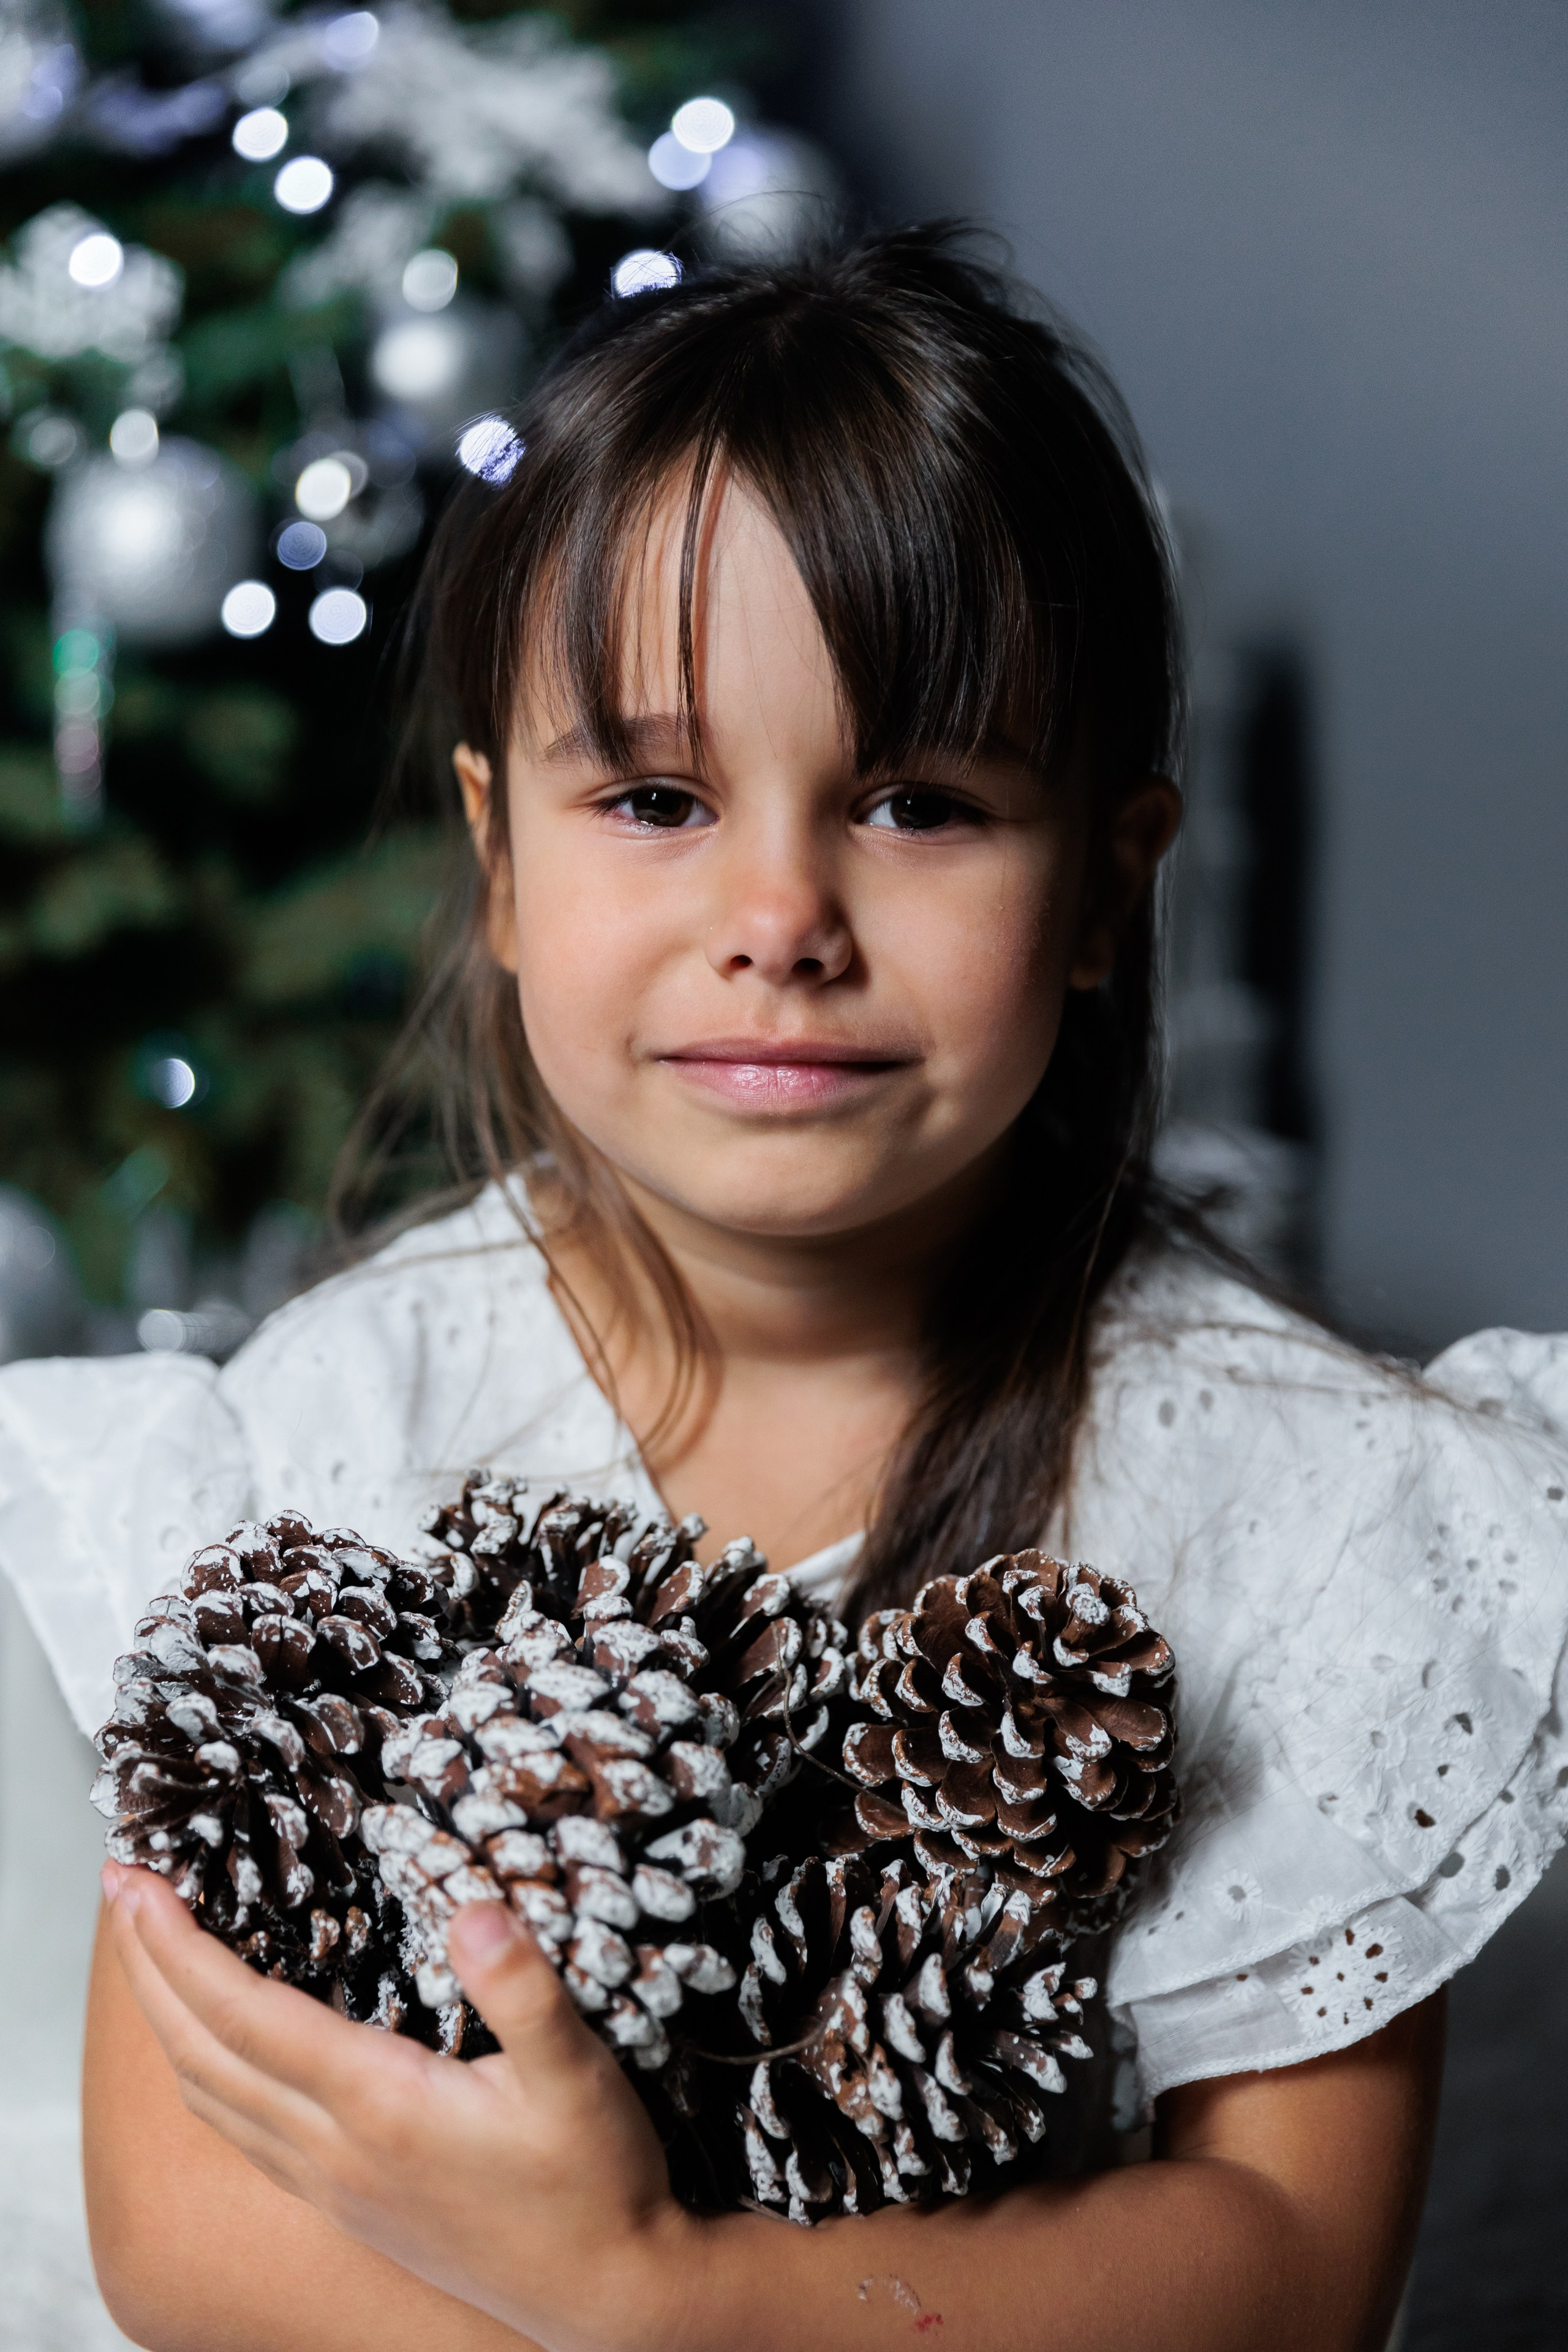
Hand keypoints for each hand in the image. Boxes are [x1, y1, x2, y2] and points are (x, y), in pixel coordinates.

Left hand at [101, 1862, 697, 2351]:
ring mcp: (333, 2184)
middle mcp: (335, 2148)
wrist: (605, 2296)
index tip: (137, 1880)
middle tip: (115, 1889)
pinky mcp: (346, 2205)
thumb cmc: (594, 2179)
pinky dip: (203, 2073)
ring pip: (210, 2097)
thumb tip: (473, 1909)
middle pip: (201, 2050)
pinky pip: (241, 2133)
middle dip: (147, 1967)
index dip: (180, 1944)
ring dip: (163, 2019)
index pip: (243, 2011)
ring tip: (146, 1954)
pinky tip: (209, 2050)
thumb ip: (523, 1988)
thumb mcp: (579, 2072)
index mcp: (378, 2104)